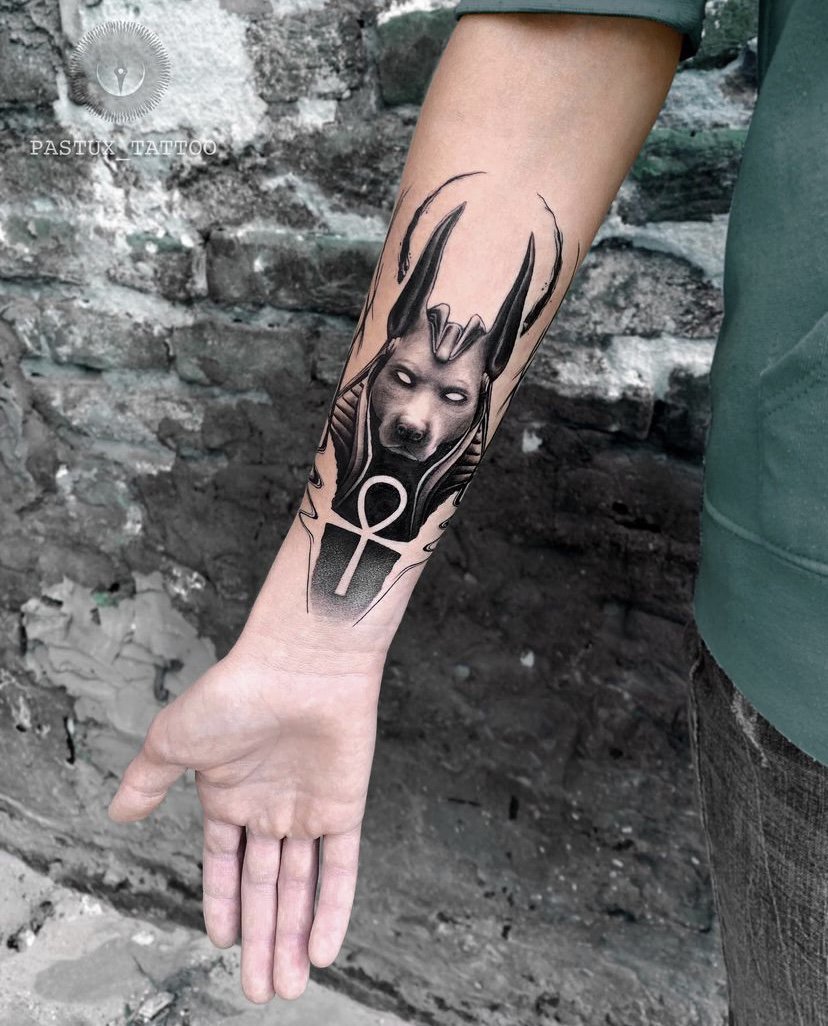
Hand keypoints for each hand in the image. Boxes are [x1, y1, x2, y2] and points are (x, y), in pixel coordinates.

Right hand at [107, 618, 384, 1002]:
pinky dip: (333, 911)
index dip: (224, 904)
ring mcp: (307, 809)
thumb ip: (147, 779)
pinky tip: (322, 950)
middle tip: (258, 989)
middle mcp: (270, 807)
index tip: (224, 943)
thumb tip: (118, 812)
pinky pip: (341, 869)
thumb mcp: (173, 740)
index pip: (225, 864)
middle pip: (265, 886)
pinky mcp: (344, 808)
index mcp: (229, 795)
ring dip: (292, 936)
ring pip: (300, 887)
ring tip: (285, 985)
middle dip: (261, 939)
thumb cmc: (234, 693)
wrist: (299, 665)